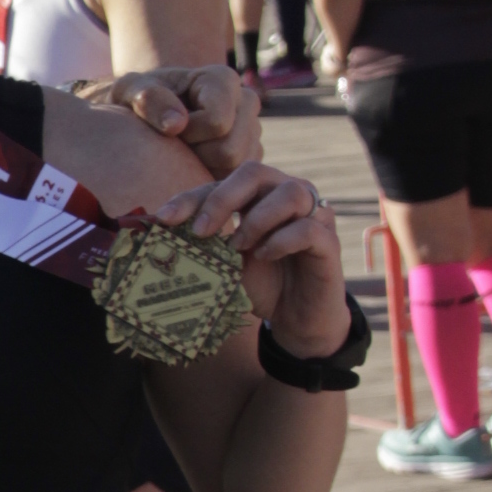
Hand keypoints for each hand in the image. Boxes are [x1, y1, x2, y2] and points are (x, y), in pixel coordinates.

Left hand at [81, 62, 258, 174]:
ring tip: (183, 151)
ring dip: (202, 167)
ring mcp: (252, 131)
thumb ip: (147, 98)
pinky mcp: (249, 156)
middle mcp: (246, 102)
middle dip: (197, 153)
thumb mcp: (129, 91)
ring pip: (234, 169)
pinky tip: (192, 163)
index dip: (189, 132)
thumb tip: (176, 124)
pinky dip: (209, 177)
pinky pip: (234, 181)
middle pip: (230, 150)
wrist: (146, 114)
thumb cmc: (138, 100)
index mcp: (223, 80)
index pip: (217, 122)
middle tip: (176, 143)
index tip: (169, 128)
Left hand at [153, 159, 349, 346]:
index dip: (191, 198)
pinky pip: (309, 228)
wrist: (296, 319)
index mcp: (257, 195)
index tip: (164, 219)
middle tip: (201, 230)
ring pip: (290, 193)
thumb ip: (205, 243)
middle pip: (255, 173)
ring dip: (258, 218)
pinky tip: (264, 256)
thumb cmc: (261, 282)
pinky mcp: (329, 242)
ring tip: (240, 247)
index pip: (220, 183)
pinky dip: (282, 240)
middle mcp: (286, 195)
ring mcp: (313, 216)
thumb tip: (162, 235)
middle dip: (223, 198)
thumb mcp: (226, 262)